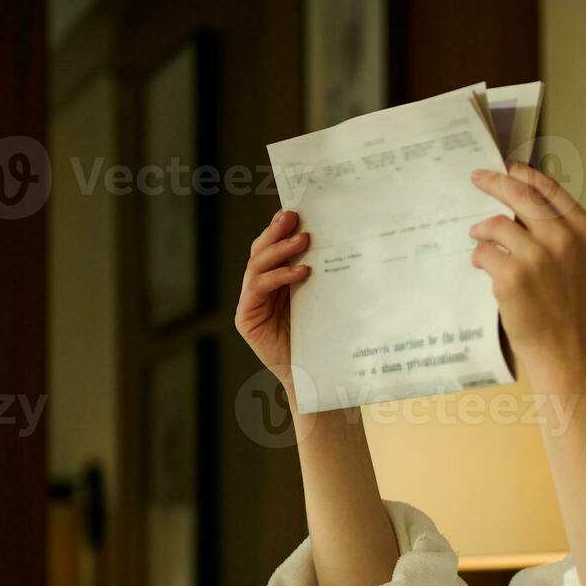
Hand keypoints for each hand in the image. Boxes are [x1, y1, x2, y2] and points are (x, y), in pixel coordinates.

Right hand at [235, 209, 310, 386]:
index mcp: (276, 281)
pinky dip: (278, 276)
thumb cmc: (322, 336)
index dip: (280, 227)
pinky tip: (301, 271)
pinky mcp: (246, 317)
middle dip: (275, 231)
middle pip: (261, 251)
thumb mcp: (323, 299)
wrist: (314, 375)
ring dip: (278, 249)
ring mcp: (250, 302)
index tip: (298, 209)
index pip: (274, 247)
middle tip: (293, 216)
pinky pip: (258, 288)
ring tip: (301, 240)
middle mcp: (260, 288)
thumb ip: (321, 274)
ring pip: (257, 265)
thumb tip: (340, 241)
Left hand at [468, 161, 585, 373]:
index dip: (523, 174)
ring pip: (496, 224)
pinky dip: (479, 258)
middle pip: (519, 194)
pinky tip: (485, 269)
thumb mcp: (576, 260)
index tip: (506, 168)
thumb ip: (555, 230)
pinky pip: (482, 251)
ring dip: (482, 231)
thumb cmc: (567, 306)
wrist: (566, 349)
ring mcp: (537, 256)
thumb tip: (517, 198)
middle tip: (477, 177)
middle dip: (493, 181)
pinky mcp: (512, 276)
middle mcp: (563, 238)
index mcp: (582, 229)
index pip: (548, 188)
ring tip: (480, 241)